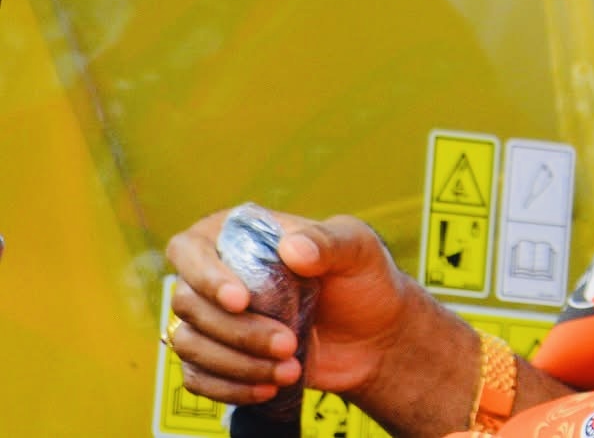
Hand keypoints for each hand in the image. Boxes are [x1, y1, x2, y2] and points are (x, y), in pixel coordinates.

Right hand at [164, 207, 416, 407]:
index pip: (191, 248)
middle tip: (288, 343)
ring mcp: (215, 319)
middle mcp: (218, 275)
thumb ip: (328, 242)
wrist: (375, 336)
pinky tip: (268, 388)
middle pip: (188, 303)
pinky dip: (228, 387)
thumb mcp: (359, 250)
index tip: (241, 301)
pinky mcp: (219, 358)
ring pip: (189, 343)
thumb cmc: (363, 281)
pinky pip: (197, 377)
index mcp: (242, 236)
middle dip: (239, 331)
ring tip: (289, 368)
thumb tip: (291, 249)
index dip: (206, 275)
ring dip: (237, 362)